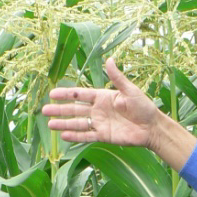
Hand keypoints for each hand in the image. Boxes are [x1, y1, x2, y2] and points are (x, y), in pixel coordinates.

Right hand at [42, 59, 196, 169]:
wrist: (152, 127)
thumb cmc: (143, 106)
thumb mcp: (130, 90)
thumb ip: (117, 78)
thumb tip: (109, 60)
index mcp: (102, 97)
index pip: (80, 94)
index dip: (66, 94)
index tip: (52, 93)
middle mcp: (98, 110)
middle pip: (75, 109)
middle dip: (60, 110)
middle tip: (44, 110)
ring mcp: (100, 124)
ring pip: (78, 123)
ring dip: (64, 124)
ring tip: (50, 125)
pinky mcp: (104, 136)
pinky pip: (87, 136)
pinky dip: (76, 136)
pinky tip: (64, 136)